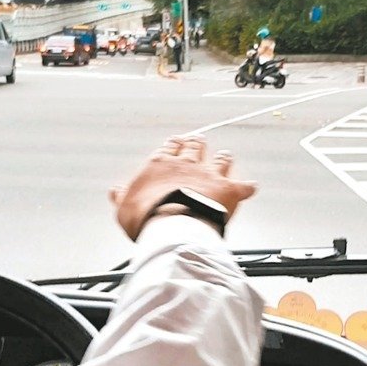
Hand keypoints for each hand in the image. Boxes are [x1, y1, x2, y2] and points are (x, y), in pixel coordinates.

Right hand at [110, 135, 257, 240]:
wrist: (173, 225)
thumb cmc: (146, 218)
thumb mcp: (124, 208)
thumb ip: (122, 197)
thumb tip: (115, 192)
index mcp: (160, 165)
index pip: (168, 149)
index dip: (172, 145)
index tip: (174, 142)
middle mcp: (186, 164)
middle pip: (194, 147)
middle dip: (197, 143)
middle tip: (199, 140)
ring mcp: (209, 175)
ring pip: (220, 160)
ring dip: (223, 158)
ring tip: (226, 155)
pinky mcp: (228, 189)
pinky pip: (243, 186)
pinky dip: (248, 187)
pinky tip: (252, 187)